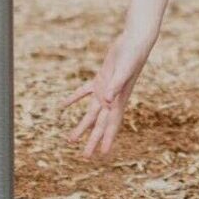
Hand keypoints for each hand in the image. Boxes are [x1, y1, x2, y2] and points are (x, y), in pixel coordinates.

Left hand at [63, 32, 153, 157]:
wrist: (134, 42)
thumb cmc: (132, 56)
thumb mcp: (123, 71)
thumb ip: (115, 86)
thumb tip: (106, 100)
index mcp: (118, 100)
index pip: (111, 124)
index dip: (107, 139)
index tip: (102, 154)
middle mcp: (111, 99)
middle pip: (100, 124)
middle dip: (92, 140)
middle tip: (85, 156)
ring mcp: (105, 90)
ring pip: (91, 113)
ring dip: (82, 126)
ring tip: (70, 140)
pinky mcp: (101, 79)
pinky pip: (85, 92)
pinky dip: (74, 99)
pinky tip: (64, 105)